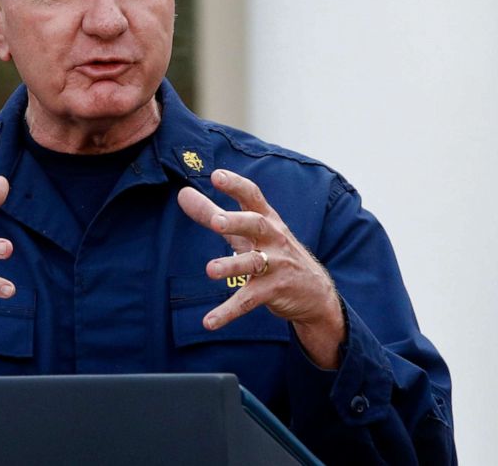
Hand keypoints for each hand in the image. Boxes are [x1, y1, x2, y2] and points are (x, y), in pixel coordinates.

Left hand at [177, 169, 345, 368]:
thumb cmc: (273, 252)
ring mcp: (275, 265)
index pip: (253, 197)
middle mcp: (273, 238)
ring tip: (210, 270)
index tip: (216, 175)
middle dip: (237, 221)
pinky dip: (228, 312)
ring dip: (232, 265)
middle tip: (217, 221)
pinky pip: (248, 300)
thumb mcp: (247, 233)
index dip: (236, 185)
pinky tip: (209, 322)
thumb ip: (213, 213)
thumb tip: (182, 194)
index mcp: (266, 219)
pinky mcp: (274, 291)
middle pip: (256, 225)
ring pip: (253, 263)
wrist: (315, 291)